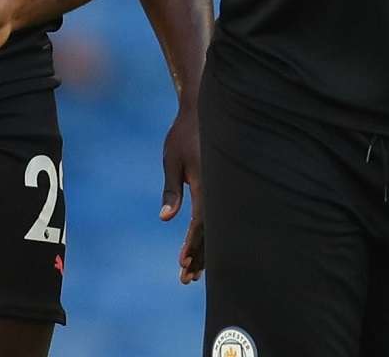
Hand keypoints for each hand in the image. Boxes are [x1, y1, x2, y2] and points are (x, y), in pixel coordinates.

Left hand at [158, 101, 204, 282]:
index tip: (183, 262)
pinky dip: (209, 235)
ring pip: (218, 227)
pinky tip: (200, 249)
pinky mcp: (220, 188)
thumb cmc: (183, 134)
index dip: (193, 244)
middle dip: (199, 255)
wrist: (204, 111)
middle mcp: (219, 188)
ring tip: (192, 272)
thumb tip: (166, 218)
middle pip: (212, 231)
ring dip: (205, 250)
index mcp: (208, 181)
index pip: (202, 222)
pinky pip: (218, 216)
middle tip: (186, 278)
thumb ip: (171, 189)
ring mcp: (222, 188)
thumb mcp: (172, 159)